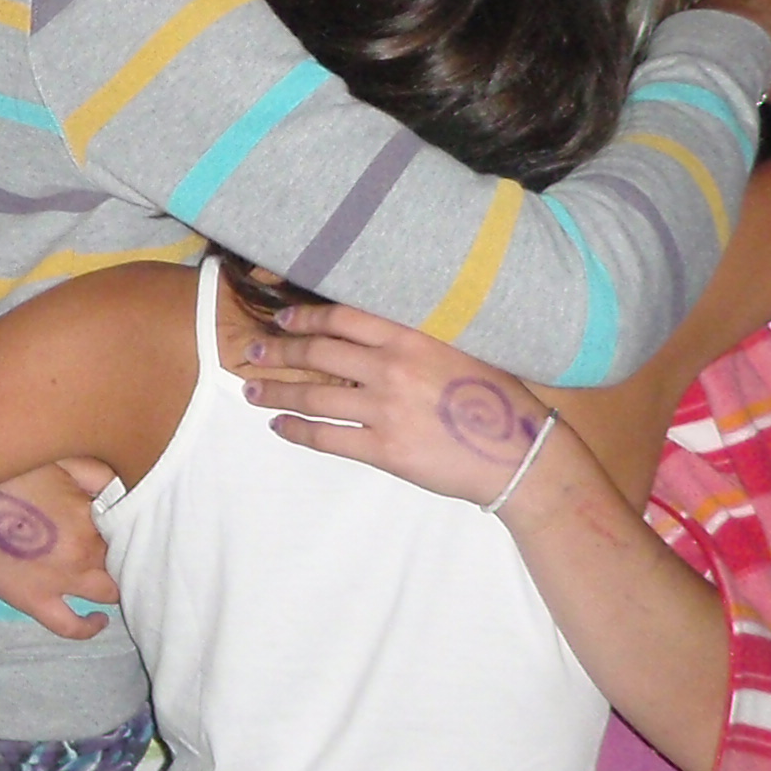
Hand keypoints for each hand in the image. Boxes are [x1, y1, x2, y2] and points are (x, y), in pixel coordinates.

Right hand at [0, 462, 121, 638]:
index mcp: (90, 514)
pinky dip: (90, 627)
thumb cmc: (2, 476)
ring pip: (109, 593)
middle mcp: (84, 551)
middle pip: (122, 558)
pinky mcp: (37, 602)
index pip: (128, 525)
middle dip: (121, 551)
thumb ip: (97, 474)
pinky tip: (99, 619)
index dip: (125, 522)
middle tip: (110, 542)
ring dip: (114, 584)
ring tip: (111, 577)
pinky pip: (73, 627)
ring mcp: (62, 581)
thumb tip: (123, 488)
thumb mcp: (57, 461)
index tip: (116, 517)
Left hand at [240, 303, 550, 508]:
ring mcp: (385, 410)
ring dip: (276, 391)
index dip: (305, 316)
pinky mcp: (385, 450)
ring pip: (313, 396)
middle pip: (318, 352)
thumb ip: (417, 337)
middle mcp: (392, 368)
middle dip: (278, 351)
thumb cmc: (496, 399)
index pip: (342, 318)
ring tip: (251, 389)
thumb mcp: (461, 348)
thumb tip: (374, 328)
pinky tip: (278, 426)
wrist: (519, 453)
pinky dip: (296, 431)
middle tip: (252, 351)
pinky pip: (327, 438)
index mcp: (411, 337)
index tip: (282, 319)